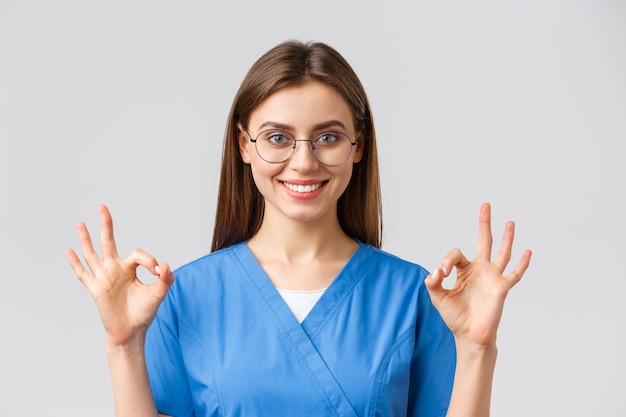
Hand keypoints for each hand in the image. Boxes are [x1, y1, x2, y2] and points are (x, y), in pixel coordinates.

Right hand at [66, 205, 174, 345]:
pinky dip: (75, 263)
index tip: (157, 272)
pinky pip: (83, 274)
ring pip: (92, 254)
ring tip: (80, 223)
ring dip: (85, 239)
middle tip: (103, 207)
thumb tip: (165, 265)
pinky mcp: (95, 289)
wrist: (131, 331)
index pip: (138, 254)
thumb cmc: (144, 312)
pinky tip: (69, 251)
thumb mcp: (158, 293)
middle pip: (109, 242)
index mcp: (130, 269)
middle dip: (106, 224)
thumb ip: (165, 279)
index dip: (149, 260)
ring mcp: (103, 278)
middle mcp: (115, 269)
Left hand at [425, 203, 531, 346]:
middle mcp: (479, 270)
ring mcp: (492, 277)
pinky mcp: (501, 288)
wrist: (469, 335)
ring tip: (509, 222)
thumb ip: (433, 283)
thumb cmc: (455, 317)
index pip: (456, 254)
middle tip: (485, 205)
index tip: (442, 274)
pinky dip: (522, 264)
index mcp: (463, 270)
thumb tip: (437, 271)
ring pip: (502, 253)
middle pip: (483, 241)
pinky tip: (527, 252)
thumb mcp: (438, 298)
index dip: (447, 260)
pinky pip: (514, 274)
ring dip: (506, 238)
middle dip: (484, 223)